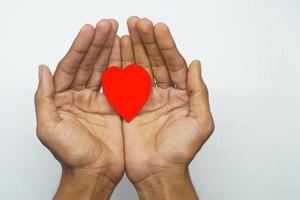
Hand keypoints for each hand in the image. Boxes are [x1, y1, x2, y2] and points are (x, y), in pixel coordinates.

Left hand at [35, 19, 123, 199]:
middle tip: (109, 25)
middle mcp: (79, 96)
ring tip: (118, 32)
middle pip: (89, 64)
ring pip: (104, 70)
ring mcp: (97, 100)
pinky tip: (126, 54)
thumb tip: (42, 69)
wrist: (95, 173)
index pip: (70, 66)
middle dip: (98, 43)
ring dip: (110, 51)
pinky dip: (122, 69)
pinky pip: (118, 84)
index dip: (80, 47)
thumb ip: (44, 98)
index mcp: (62, 98)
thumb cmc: (71, 155)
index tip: (90, 30)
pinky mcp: (113, 107)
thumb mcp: (49, 127)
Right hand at [121, 17, 213, 198]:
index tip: (157, 29)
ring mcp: (146, 99)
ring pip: (139, 68)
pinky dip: (121, 67)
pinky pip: (125, 83)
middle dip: (147, 41)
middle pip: (155, 61)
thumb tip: (196, 64)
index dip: (166, 46)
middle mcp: (164, 94)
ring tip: (127, 29)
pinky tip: (118, 51)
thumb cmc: (180, 152)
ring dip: (134, 49)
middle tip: (138, 22)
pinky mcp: (130, 106)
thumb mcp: (201, 122)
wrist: (158, 172)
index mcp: (181, 95)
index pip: (174, 64)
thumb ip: (199, 91)